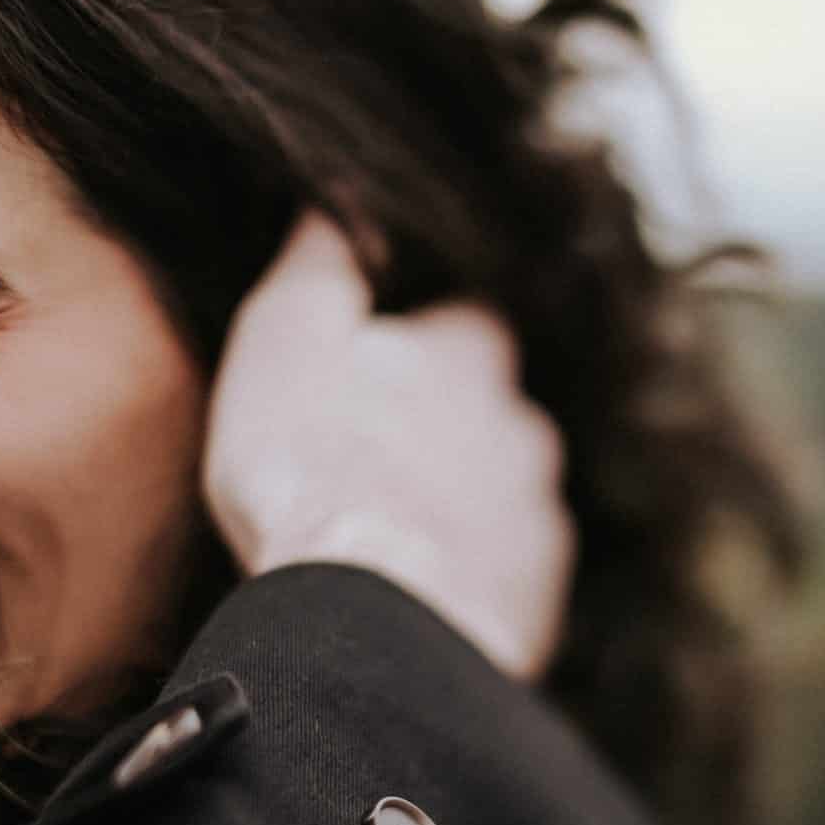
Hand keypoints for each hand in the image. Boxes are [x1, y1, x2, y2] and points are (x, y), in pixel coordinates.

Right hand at [203, 212, 572, 679]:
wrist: (367, 620)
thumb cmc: (310, 466)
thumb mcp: (287, 338)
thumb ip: (322, 266)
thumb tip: (339, 204)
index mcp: (468, 353)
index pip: (465, 319)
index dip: (419, 338)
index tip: (372, 362)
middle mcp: (522, 425)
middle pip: (488, 411)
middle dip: (441, 427)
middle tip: (368, 458)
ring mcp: (537, 517)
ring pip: (500, 493)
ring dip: (454, 505)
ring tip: (385, 537)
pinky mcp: (536, 600)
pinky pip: (503, 572)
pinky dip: (465, 574)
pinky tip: (412, 594)